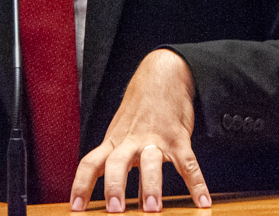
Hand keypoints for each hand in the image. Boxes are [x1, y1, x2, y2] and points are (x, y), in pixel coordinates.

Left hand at [70, 49, 210, 212]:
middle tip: (114, 210)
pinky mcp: (178, 138)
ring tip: (153, 208)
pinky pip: (188, 163)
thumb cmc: (140, 110)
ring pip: (151, 162)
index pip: (90, 163)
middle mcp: (131, 141)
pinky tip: (202, 201)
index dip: (81, 186)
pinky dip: (197, 184)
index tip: (75, 208)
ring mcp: (155, 139)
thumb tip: (124, 199)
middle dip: (115, 186)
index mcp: (114, 141)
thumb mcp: (124, 134)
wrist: (161, 76)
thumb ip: (123, 165)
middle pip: (117, 162)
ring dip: (151, 186)